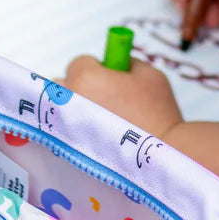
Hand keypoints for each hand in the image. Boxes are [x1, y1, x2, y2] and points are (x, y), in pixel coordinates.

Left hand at [63, 56, 183, 138]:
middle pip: (62, 85)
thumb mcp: (151, 75)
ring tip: (98, 123)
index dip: (98, 69)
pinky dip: (73, 133)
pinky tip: (95, 139)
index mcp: (86, 76)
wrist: (160, 156)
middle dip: (80, 88)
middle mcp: (67, 98)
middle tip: (103, 101)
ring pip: (58, 110)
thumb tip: (118, 64)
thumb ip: (129, 63)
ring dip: (73, 110)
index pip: (80, 63)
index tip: (110, 79)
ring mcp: (63, 125)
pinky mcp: (65, 149)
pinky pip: (62, 133)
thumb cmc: (157, 114)